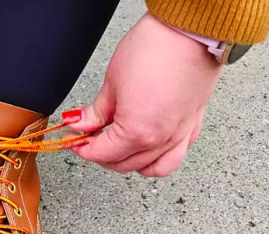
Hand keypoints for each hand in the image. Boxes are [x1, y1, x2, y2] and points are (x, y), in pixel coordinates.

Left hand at [65, 13, 222, 176]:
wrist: (189, 31)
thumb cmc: (156, 49)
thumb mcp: (113, 82)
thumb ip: (96, 111)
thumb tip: (81, 124)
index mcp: (137, 132)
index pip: (102, 154)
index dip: (83, 148)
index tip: (75, 139)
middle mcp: (161, 140)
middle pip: (124, 164)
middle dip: (103, 155)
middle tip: (91, 139)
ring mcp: (179, 134)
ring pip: (151, 168)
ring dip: (131, 163)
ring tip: (118, 148)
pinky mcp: (193, 124)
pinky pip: (175, 156)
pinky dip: (158, 158)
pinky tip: (148, 146)